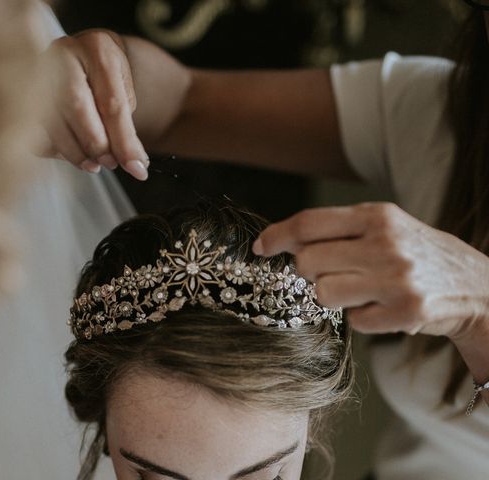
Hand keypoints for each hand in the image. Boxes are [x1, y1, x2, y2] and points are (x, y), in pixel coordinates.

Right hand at [43, 30, 190, 179]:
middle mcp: (63, 55)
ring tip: (94, 165)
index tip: (136, 167)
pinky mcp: (19, 92)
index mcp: (97, 49)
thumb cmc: (106, 78)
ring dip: (76, 153)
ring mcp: (36, 72)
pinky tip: (71, 153)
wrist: (81, 56)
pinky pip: (34, 130)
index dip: (124, 140)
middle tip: (109, 163)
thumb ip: (126, 126)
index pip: (112, 102)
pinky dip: (55, 150)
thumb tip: (134, 165)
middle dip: (96, 144)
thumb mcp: (125, 93)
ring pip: (52, 121)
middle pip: (77, 107)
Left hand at [252, 202, 488, 339]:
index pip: (309, 223)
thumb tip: (286, 240)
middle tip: (332, 272)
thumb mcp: (385, 227)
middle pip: (308, 262)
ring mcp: (397, 279)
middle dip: (310, 272)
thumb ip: (340, 230)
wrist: (478, 286)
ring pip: (324, 293)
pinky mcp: (406, 312)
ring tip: (362, 290)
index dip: (277, 235)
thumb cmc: (417, 254)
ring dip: (334, 296)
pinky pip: (353, 321)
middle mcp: (386, 243)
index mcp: (377, 216)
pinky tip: (383, 307)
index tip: (260, 246)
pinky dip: (361, 317)